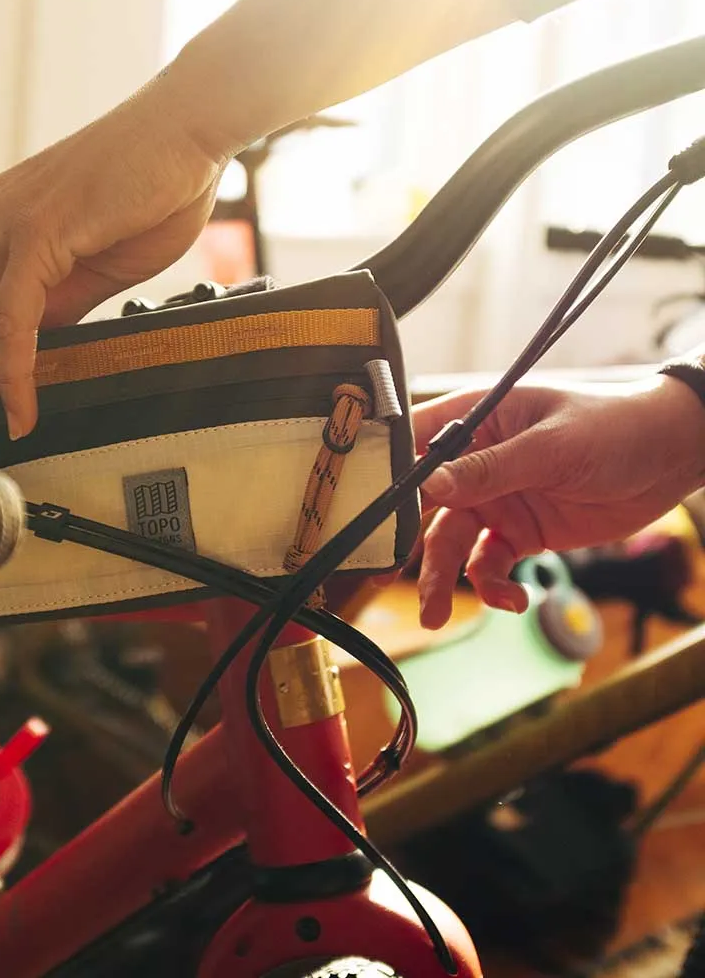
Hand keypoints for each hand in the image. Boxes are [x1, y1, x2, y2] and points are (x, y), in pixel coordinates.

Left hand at [0, 73, 230, 441]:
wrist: (190, 129)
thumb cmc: (154, 187)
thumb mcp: (96, 264)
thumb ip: (60, 302)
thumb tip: (36, 345)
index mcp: (4, 221)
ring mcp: (11, 220)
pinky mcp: (40, 229)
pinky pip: (14, 315)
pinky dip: (13, 368)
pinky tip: (18, 406)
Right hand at [410, 376, 704, 628]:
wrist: (672, 457)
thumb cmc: (613, 426)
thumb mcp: (549, 447)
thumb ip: (488, 470)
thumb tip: (429, 485)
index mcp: (473, 421)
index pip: (412, 445)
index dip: (385, 477)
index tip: (365, 515)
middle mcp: (474, 462)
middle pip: (422, 504)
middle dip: (404, 543)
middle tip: (384, 576)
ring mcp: (495, 499)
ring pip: (451, 543)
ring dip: (445, 579)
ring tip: (436, 615)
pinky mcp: (519, 532)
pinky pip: (491, 564)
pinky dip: (495, 586)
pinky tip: (514, 599)